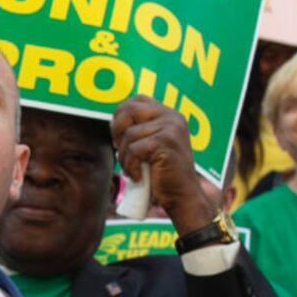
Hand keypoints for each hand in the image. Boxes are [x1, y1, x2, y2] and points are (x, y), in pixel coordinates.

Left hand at [109, 95, 218, 232]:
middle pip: (128, 110)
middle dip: (117, 131)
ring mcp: (170, 129)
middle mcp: (171, 117)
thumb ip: (141, 130)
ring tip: (134, 170)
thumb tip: (114, 122)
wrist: (182, 196)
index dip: (121, 115)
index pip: (137, 100)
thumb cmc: (164, 174)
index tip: (120, 136)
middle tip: (121, 150)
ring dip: (124, 157)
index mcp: (169, 115)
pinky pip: (134, 150)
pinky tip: (139, 176)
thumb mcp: (153, 146)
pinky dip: (131, 166)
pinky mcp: (165, 143)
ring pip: (128, 135)